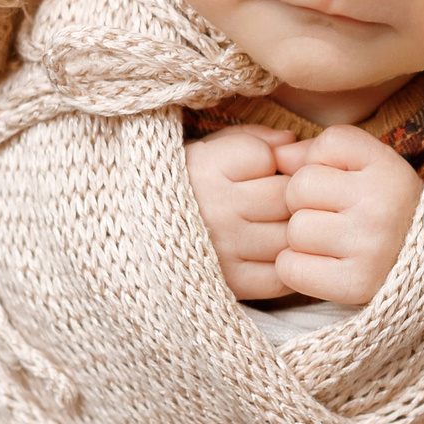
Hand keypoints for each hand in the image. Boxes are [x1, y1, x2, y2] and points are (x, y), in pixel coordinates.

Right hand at [185, 125, 294, 299]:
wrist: (132, 237)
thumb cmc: (180, 187)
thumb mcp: (206, 150)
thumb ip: (250, 139)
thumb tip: (292, 141)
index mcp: (203, 169)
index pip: (266, 156)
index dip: (274, 157)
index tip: (261, 165)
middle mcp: (214, 209)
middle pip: (283, 196)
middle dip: (288, 192)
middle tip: (276, 195)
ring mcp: (225, 249)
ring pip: (288, 234)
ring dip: (290, 228)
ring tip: (274, 222)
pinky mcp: (233, 283)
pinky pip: (282, 275)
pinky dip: (286, 262)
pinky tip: (272, 251)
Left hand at [269, 126, 422, 306]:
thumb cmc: (387, 212)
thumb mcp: (369, 168)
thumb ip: (319, 153)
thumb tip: (277, 158)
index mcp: (389, 168)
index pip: (327, 145)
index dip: (324, 163)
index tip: (346, 182)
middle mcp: (382, 205)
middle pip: (299, 188)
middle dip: (305, 203)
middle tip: (333, 218)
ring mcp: (371, 246)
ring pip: (295, 229)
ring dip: (302, 239)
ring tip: (331, 243)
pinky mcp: (357, 284)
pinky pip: (290, 267)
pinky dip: (297, 268)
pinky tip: (322, 266)